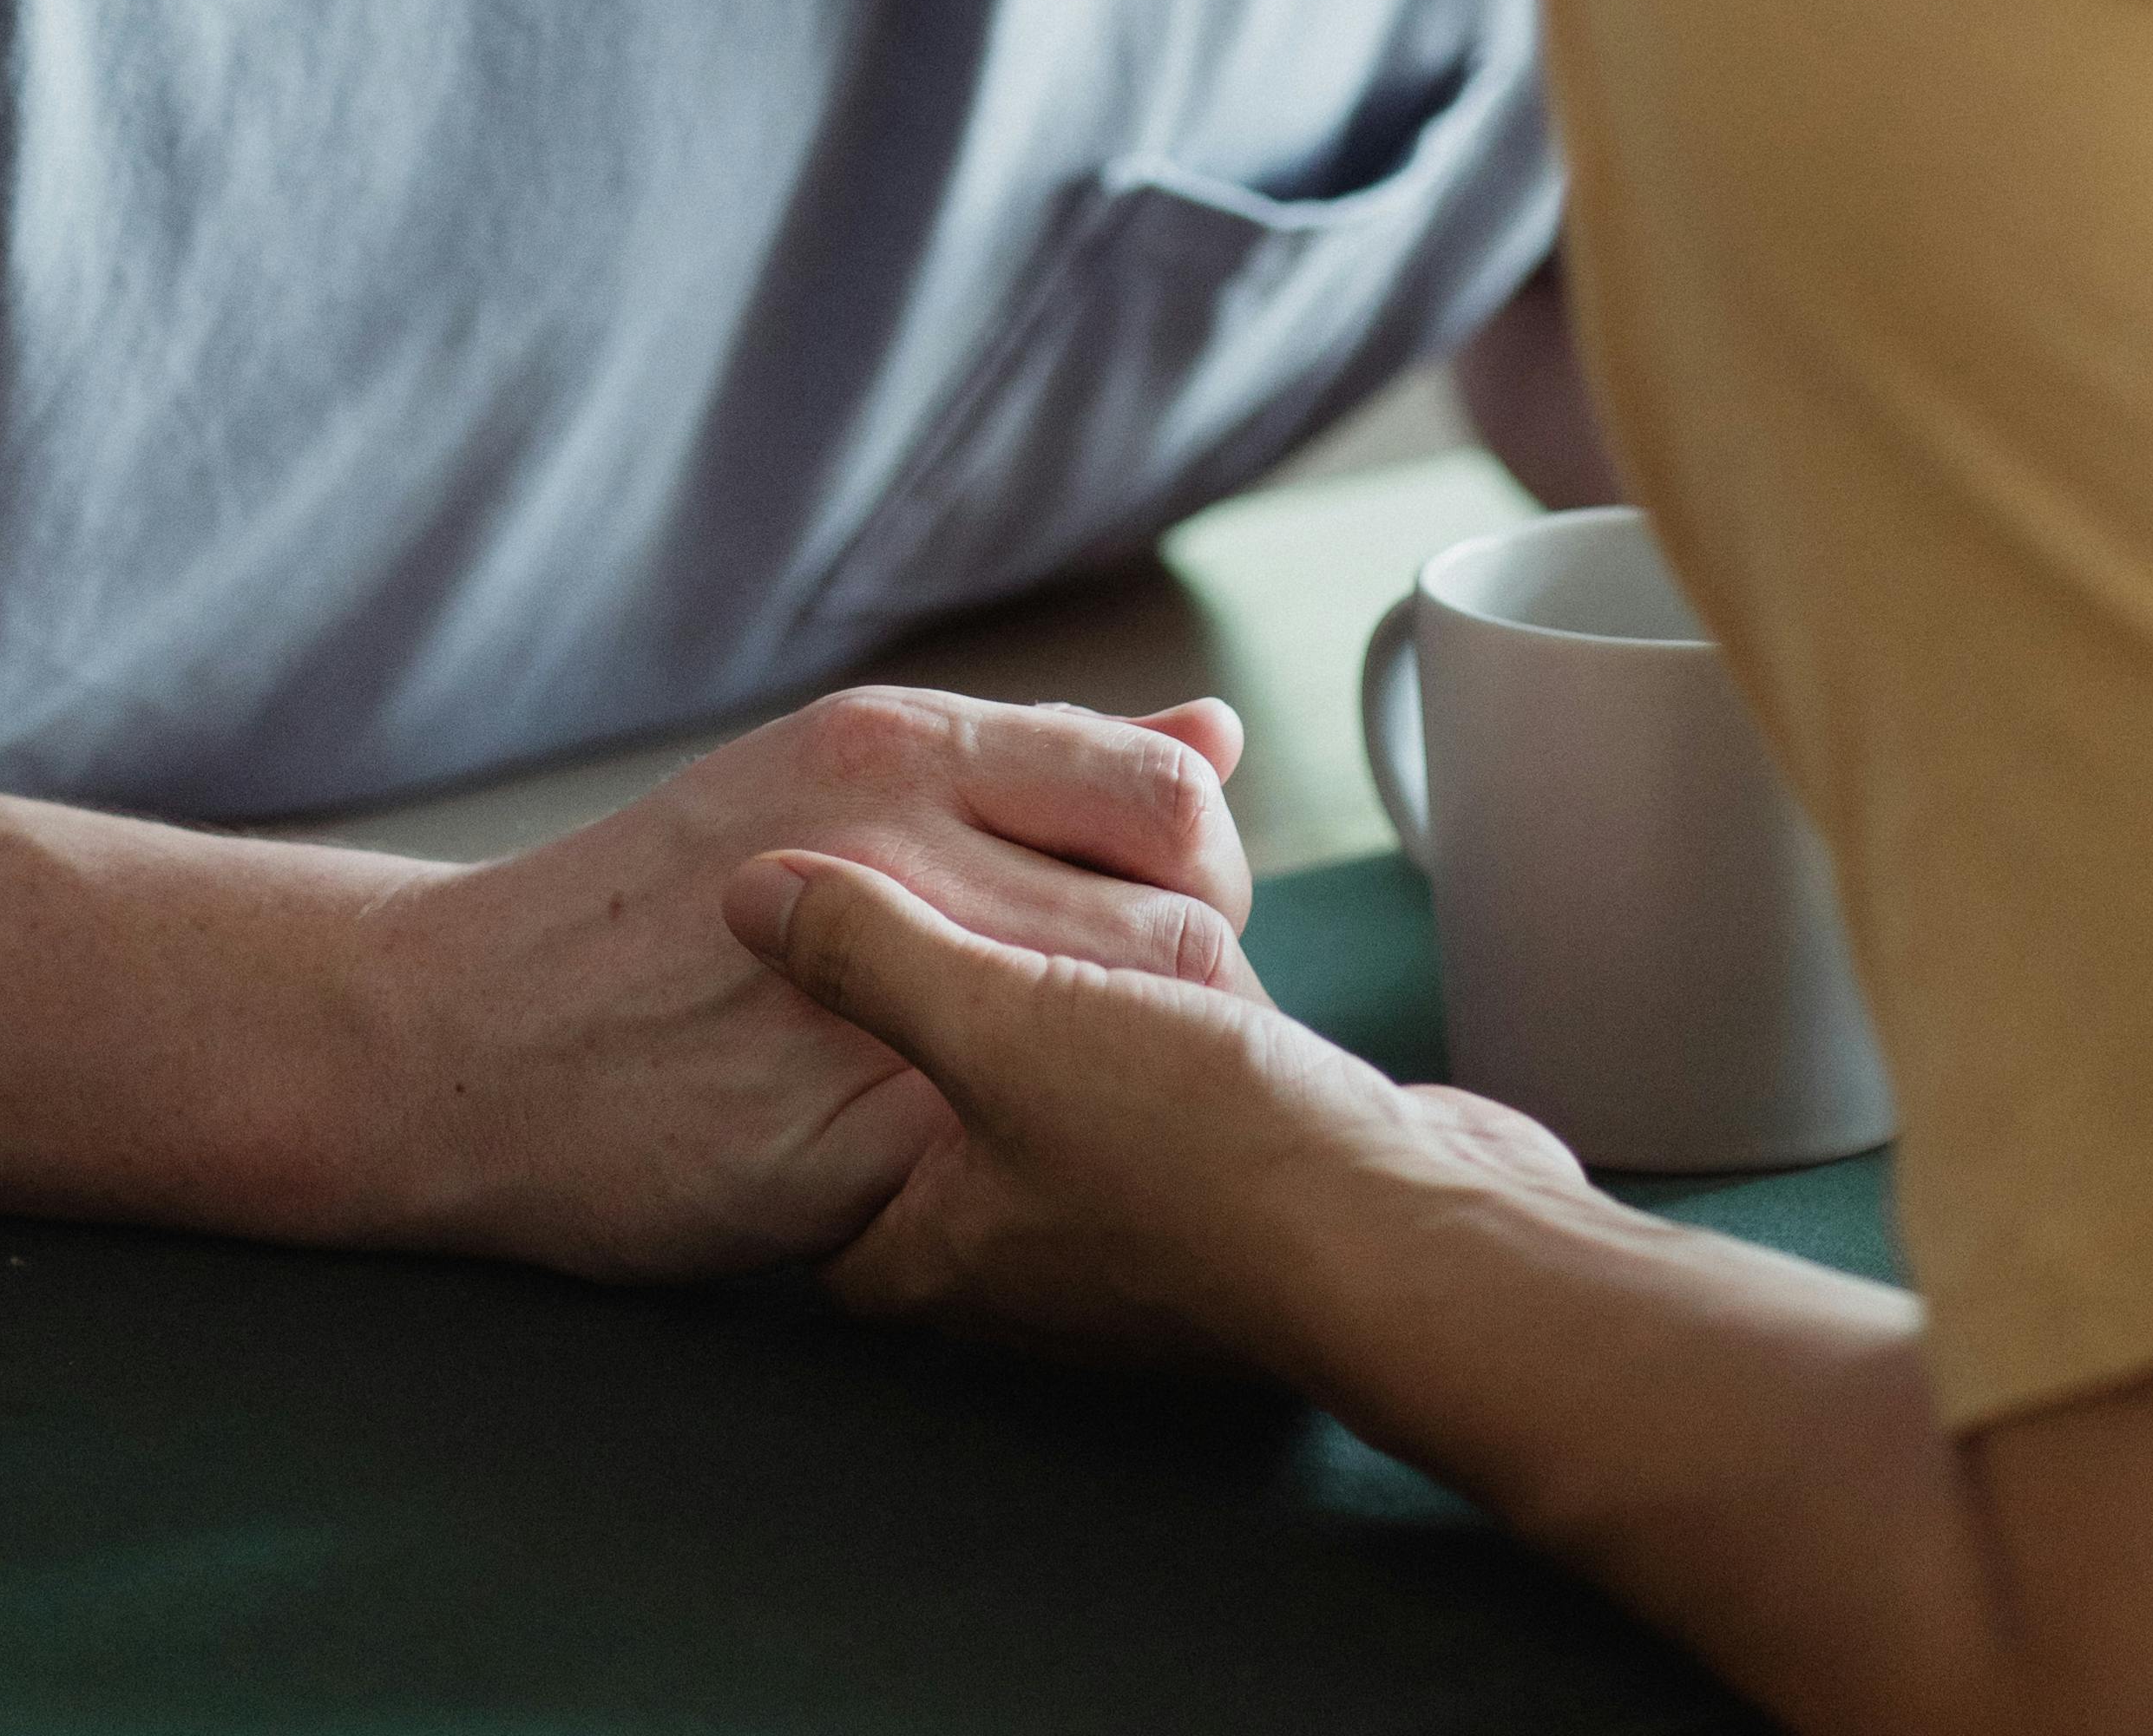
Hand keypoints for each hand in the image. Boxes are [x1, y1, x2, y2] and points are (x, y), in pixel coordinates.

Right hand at [355, 686, 1256, 1278]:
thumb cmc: (658, 905)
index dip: (1208, 873)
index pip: (1163, 796)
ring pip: (1108, 1051)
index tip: (1174, 927)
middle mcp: (894, 848)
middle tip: (1152, 1052)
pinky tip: (989, 1186)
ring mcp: (863, 999)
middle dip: (1199, 1006)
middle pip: (1170, 933)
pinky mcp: (832, 1144)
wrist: (454, 1033)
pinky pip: (1000, 1164)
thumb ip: (1036, 763)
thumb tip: (1218, 733)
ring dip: (1131, 1098)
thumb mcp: (841, 779)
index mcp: (901, 746)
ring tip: (1086, 1117)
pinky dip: (1020, 1182)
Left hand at [722, 838, 1586, 1375]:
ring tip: (1083, 895)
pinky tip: (1189, 935)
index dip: (799, 1057)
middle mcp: (1009, 1262)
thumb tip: (746, 896)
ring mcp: (1122, 1235)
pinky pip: (1156, 1078)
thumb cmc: (1194, 1158)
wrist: (1406, 1239)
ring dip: (1073, 990)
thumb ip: (874, 956)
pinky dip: (1161, 1003)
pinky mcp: (1220, 1190)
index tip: (807, 953)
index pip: (812, 1166)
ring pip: (1056, 1083)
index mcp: (924, 1250)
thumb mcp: (1009, 1027)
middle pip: (931, 1110)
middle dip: (951, 1000)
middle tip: (949, 890)